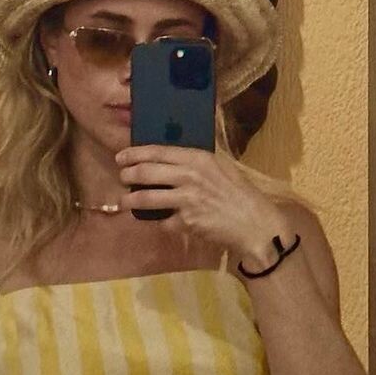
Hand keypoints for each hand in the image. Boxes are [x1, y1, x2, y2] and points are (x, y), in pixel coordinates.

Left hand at [115, 144, 285, 258]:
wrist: (254, 222)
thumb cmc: (239, 193)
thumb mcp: (220, 168)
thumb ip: (196, 163)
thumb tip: (169, 160)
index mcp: (198, 158)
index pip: (158, 151)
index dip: (135, 154)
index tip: (121, 157)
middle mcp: (189, 175)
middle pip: (146, 173)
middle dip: (128, 175)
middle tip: (122, 178)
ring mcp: (186, 199)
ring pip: (146, 198)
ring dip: (130, 201)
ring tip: (125, 202)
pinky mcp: (185, 222)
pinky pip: (164, 222)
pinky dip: (162, 223)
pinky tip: (164, 222)